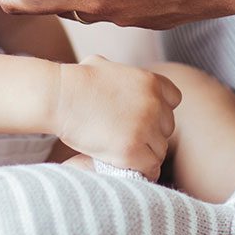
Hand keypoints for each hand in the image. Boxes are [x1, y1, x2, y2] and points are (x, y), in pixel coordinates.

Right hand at [51, 55, 181, 177]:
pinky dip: (142, 170)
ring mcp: (145, 127)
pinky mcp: (132, 150)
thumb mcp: (106, 64)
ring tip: (125, 153)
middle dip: (151, 134)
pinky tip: (128, 166)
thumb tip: (113, 73)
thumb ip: (121, 73)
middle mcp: (154, 104)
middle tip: (130, 138)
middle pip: (167, 128)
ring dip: (146, 153)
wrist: (60, 96)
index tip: (143, 118)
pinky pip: (151, 167)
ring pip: (160, 149)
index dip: (159, 111)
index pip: (174, 101)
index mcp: (151, 81)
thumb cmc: (76, 80)